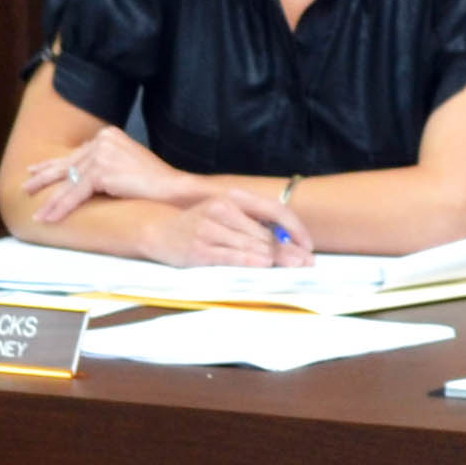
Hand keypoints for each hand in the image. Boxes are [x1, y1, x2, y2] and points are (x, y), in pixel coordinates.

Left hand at [14, 125, 193, 228]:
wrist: (172, 188)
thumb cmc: (153, 181)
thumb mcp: (124, 164)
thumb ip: (103, 163)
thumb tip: (81, 174)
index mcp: (106, 135)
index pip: (75, 153)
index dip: (54, 164)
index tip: (36, 170)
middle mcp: (101, 140)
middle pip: (68, 164)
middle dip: (45, 178)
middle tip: (26, 187)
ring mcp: (101, 154)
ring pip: (70, 182)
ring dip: (52, 202)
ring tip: (37, 215)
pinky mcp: (102, 171)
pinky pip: (76, 193)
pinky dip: (61, 208)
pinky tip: (50, 218)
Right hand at [156, 190, 305, 267]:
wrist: (157, 229)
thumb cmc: (197, 224)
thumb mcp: (224, 214)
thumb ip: (251, 222)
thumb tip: (286, 240)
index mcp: (233, 198)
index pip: (275, 210)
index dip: (295, 228)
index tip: (308, 245)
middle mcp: (222, 209)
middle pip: (266, 233)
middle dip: (289, 250)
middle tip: (307, 263)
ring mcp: (210, 230)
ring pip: (251, 246)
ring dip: (275, 258)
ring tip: (293, 267)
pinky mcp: (199, 250)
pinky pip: (231, 257)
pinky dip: (250, 261)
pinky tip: (265, 265)